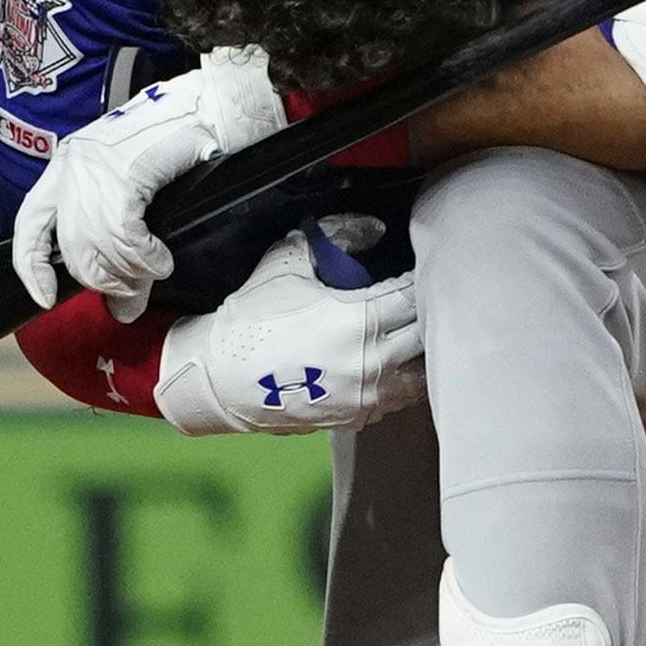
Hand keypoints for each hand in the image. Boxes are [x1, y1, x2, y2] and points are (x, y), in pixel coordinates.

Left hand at [12, 50, 284, 317]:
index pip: (29, 225)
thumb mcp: (126, 183)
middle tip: (128, 295)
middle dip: (100, 280)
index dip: (31, 267)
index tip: (46, 298)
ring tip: (150, 274)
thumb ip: (112, 235)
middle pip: (70, 247)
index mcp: (63, 167)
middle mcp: (71, 167)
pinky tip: (159, 259)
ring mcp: (95, 169)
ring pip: (98, 247)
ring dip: (128, 274)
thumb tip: (120, 307)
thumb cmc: (168, 145)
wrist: (202, 108)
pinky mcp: (124, 174)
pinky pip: (125, 237)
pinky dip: (146, 259)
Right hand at [154, 225, 425, 435]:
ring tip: (413, 335)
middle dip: (426, 313)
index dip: (418, 279)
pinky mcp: (358, 418)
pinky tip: (392, 365)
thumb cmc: (253, 315)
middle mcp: (372, 361)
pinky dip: (401, 380)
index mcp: (360, 319)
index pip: (413, 295)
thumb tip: (372, 227)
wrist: (219, 377)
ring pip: (421, 373)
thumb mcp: (286, 262)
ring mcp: (368, 396)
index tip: (415, 270)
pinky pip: (398, 398)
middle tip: (419, 299)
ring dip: (420, 352)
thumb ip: (334, 236)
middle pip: (426, 334)